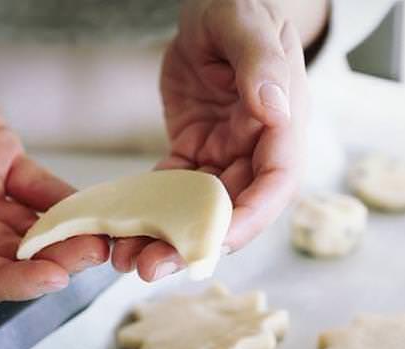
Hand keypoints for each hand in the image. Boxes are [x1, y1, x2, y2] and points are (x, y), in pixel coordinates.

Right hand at [0, 25, 108, 299]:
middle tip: (87, 255)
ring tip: (98, 236)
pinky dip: (63, 199)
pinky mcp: (1, 161)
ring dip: (63, 235)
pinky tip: (89, 205)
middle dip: (48, 260)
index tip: (48, 279)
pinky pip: (37, 187)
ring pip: (25, 226)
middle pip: (3, 254)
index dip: (5, 282)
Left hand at [111, 0, 308, 280]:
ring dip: (168, 237)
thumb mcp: (247, 23)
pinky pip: (173, 189)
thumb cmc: (239, 5)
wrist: (213, 7)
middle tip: (150, 266)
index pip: (276, 182)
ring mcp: (225, 152)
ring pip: (200, 209)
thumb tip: (275, 111)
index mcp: (281, 122)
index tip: (212, 243)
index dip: (249, 218)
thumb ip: (261, 64)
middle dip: (196, 242)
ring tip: (129, 260)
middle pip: (233, 208)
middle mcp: (256, 146)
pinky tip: (123, 229)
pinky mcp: (196, 151)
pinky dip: (151, 211)